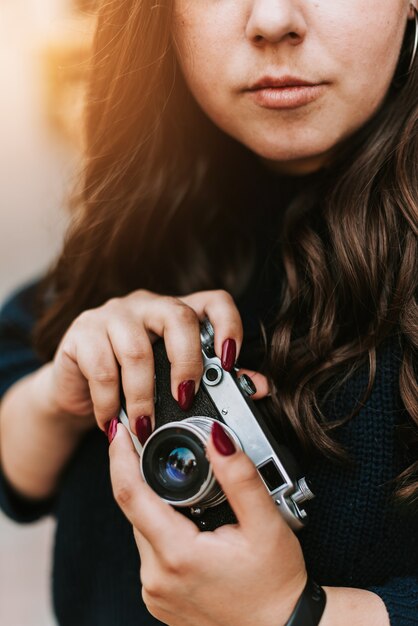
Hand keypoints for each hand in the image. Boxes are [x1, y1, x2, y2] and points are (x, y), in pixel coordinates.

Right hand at [48, 289, 243, 434]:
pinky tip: (113, 422)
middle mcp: (148, 305)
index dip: (229, 325)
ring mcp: (113, 314)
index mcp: (177, 313)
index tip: (230, 360)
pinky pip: (101, 367)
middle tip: (184, 400)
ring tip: (144, 425)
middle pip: (177, 317)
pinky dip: (110, 403)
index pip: (214, 301)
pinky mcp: (82, 331)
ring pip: (137, 349)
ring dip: (143, 396)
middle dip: (186, 363)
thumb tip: (262, 387)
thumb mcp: (173, 381)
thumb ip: (215, 380)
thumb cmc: (133, 384)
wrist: (78, 391)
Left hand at [109, 422, 306, 625]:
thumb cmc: (276, 583)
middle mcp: (156, 578)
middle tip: (160, 452)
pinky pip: (150, 552)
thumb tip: (218, 438)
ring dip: (157, 505)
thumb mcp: (266, 524)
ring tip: (188, 492)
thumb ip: (240, 477)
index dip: (120, 456)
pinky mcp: (158, 599)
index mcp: (177, 555)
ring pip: (142, 530)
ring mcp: (154, 593)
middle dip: (144, 477)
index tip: (119, 430)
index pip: (130, 495)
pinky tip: (188, 523)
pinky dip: (162, 530)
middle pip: (136, 510)